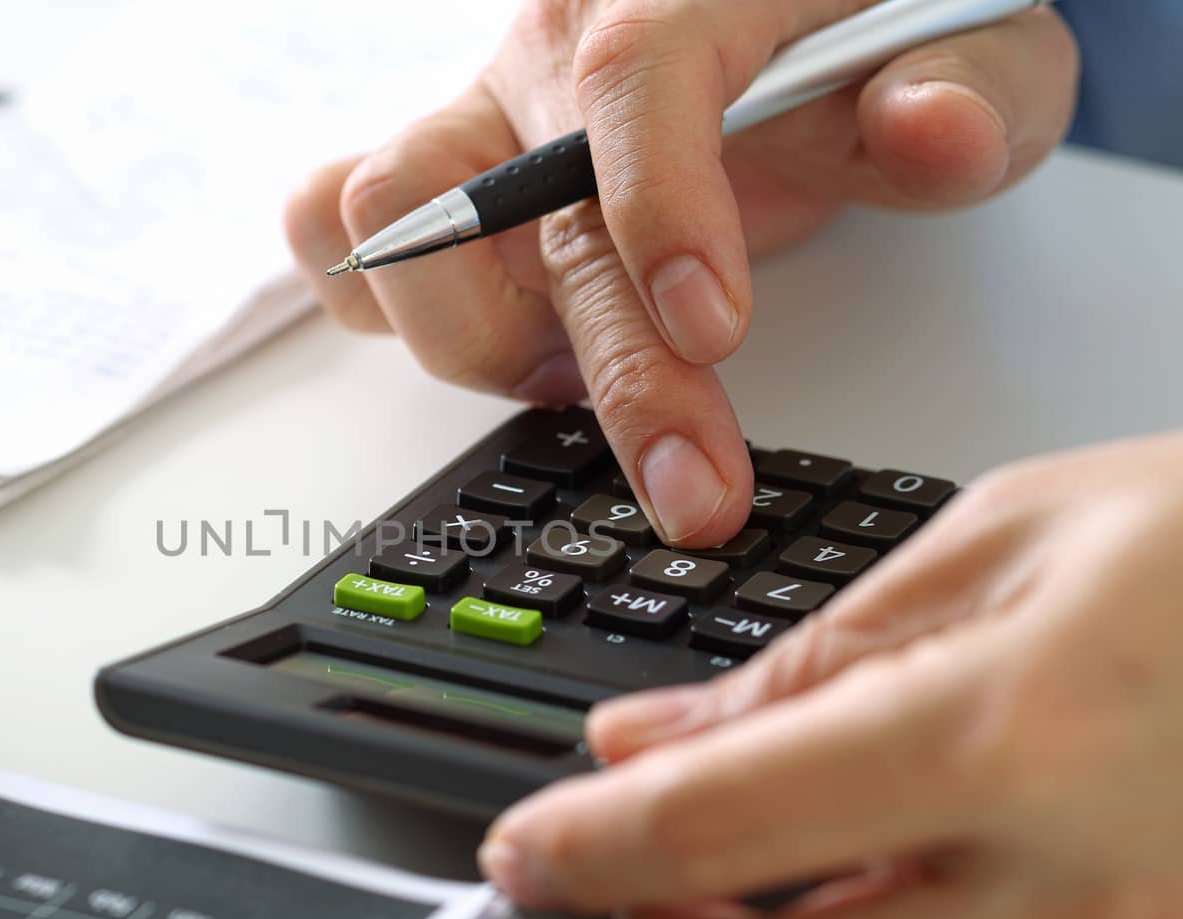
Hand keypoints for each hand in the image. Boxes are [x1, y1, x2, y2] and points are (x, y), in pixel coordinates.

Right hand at [284, 0, 1077, 546]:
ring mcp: (478, 114)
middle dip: (601, 367)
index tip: (714, 332)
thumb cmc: (868, 38)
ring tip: (581, 386)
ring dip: (477, 341)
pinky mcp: (438, 178)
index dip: (657, 206)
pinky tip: (502, 345)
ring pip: (384, 223)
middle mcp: (551, 44)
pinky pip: (332, 230)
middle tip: (691, 485)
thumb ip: (969, 94)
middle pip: (506, 197)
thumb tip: (925, 132)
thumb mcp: (973, 52)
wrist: (789, 25)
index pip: (631, 72)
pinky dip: (380, 306)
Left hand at [477, 434, 1182, 918]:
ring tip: (800, 859)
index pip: (715, 833)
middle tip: (631, 882)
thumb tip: (650, 745)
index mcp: (1018, 740)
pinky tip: (920, 894)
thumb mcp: (1007, 543)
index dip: (582, 849)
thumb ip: (810, 665)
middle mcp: (1088, 907)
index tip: (523, 851)